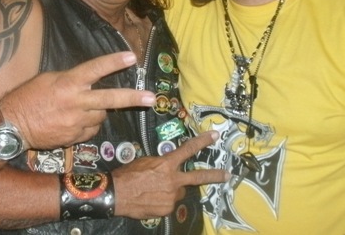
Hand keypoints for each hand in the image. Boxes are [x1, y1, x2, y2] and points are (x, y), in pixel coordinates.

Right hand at [0, 51, 155, 149]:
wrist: (11, 125)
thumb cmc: (27, 97)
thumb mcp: (47, 79)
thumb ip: (71, 80)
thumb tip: (87, 81)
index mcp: (67, 83)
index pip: (95, 69)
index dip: (114, 62)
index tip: (131, 58)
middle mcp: (75, 102)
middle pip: (110, 99)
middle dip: (133, 98)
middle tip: (152, 98)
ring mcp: (76, 122)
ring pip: (101, 115)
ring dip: (98, 111)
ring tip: (81, 108)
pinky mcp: (74, 137)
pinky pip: (91, 129)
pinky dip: (88, 125)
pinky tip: (74, 122)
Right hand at [112, 131, 229, 218]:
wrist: (117, 194)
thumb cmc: (128, 174)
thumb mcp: (145, 161)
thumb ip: (162, 164)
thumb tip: (168, 168)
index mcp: (167, 164)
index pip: (188, 150)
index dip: (202, 142)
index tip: (214, 136)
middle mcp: (173, 180)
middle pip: (198, 177)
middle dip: (214, 175)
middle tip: (227, 175)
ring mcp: (172, 196)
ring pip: (179, 191)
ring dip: (172, 190)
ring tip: (156, 190)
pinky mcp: (167, 209)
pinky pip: (170, 203)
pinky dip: (164, 200)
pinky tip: (152, 198)